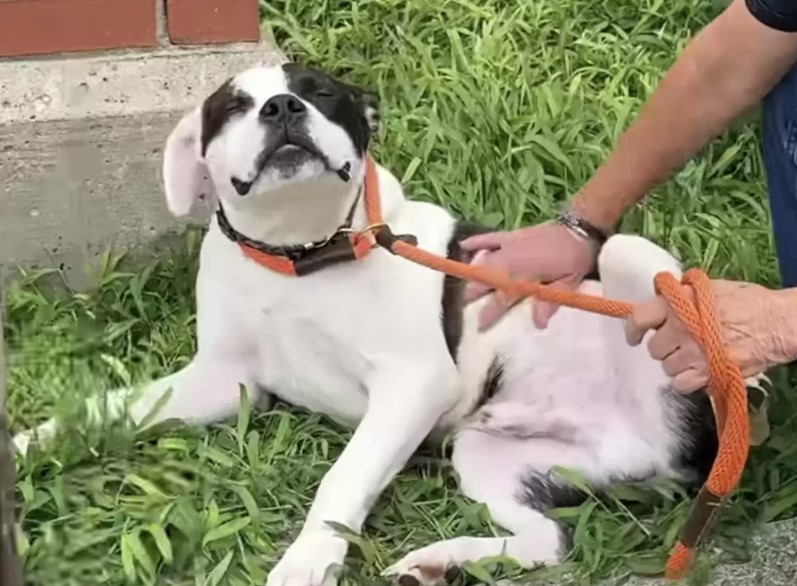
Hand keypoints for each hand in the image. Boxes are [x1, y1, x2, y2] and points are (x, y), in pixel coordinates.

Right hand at [461, 221, 598, 330]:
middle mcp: (512, 262)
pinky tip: (462, 245)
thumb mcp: (569, 283)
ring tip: (460, 284)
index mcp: (527, 276)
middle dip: (473, 294)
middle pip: (487, 280)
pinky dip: (475, 242)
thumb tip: (538, 324)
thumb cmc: (576, 258)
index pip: (503, 299)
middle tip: (461, 306)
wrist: (580, 227)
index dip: (490, 313)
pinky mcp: (511, 236)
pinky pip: (488, 238)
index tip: (479, 326)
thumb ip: (551, 302)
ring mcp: (509, 247)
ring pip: (483, 262)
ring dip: (472, 274)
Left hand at [624, 279, 794, 392]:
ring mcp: (691, 353)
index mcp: (677, 303)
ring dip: (678, 364)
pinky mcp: (706, 374)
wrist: (776, 323)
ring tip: (697, 356)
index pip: (639, 318)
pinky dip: (688, 381)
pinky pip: (680, 384)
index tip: (634, 336)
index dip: (633, 329)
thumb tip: (661, 300)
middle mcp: (679, 328)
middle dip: (665, 347)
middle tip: (682, 343)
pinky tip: (701, 371)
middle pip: (654, 348)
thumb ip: (681, 295)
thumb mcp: (710, 288)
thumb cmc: (747, 301)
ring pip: (667, 367)